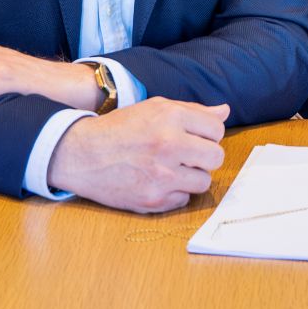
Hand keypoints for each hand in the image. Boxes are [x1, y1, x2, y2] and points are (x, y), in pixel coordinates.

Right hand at [46, 99, 229, 212]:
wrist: (83, 154)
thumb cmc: (121, 128)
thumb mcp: (154, 108)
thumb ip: (192, 111)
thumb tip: (225, 111)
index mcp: (171, 117)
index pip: (217, 129)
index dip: (208, 134)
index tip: (195, 137)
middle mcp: (170, 144)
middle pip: (216, 157)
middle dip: (204, 156)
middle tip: (188, 155)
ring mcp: (162, 175)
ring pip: (203, 182)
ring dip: (191, 176)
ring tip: (172, 168)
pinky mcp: (154, 199)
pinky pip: (184, 199)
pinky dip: (175, 193)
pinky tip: (158, 182)